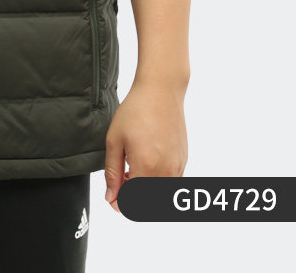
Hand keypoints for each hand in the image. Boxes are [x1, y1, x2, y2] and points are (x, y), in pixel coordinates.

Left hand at [104, 77, 187, 211]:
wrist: (161, 91)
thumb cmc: (136, 111)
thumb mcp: (114, 140)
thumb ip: (113, 173)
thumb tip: (111, 197)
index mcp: (146, 167)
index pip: (133, 203)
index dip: (120, 203)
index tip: (112, 195)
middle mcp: (166, 171)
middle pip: (149, 202)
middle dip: (132, 198)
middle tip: (120, 179)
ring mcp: (178, 167)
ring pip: (161, 194)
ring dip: (145, 190)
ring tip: (131, 168)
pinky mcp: (184, 160)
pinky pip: (171, 182)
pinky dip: (157, 180)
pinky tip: (145, 162)